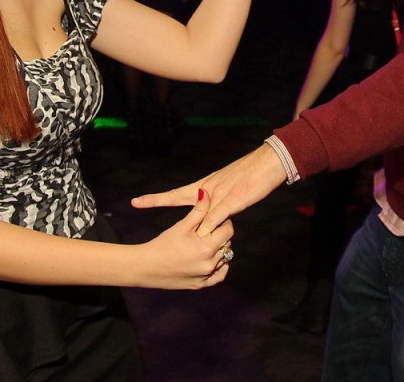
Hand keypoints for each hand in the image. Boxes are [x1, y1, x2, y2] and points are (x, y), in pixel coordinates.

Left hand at [132, 144, 287, 234]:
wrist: (268, 164)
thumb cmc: (251, 177)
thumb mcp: (229, 190)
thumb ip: (216, 204)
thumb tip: (207, 218)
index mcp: (205, 186)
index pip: (177, 193)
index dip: (157, 198)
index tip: (137, 200)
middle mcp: (208, 189)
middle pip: (180, 198)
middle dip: (157, 200)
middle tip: (136, 202)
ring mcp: (219, 194)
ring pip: (199, 214)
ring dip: (192, 228)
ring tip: (180, 239)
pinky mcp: (233, 200)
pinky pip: (217, 217)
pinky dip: (210, 227)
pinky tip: (203, 236)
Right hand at [135, 189, 235, 289]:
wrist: (145, 267)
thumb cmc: (162, 244)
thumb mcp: (182, 226)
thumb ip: (198, 210)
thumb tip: (206, 192)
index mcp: (206, 247)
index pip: (228, 230)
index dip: (223, 222)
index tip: (214, 218)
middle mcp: (209, 264)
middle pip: (227, 244)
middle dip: (220, 235)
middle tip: (209, 229)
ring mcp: (205, 276)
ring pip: (224, 258)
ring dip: (219, 250)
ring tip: (206, 242)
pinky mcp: (200, 285)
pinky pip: (219, 275)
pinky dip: (219, 267)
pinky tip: (213, 258)